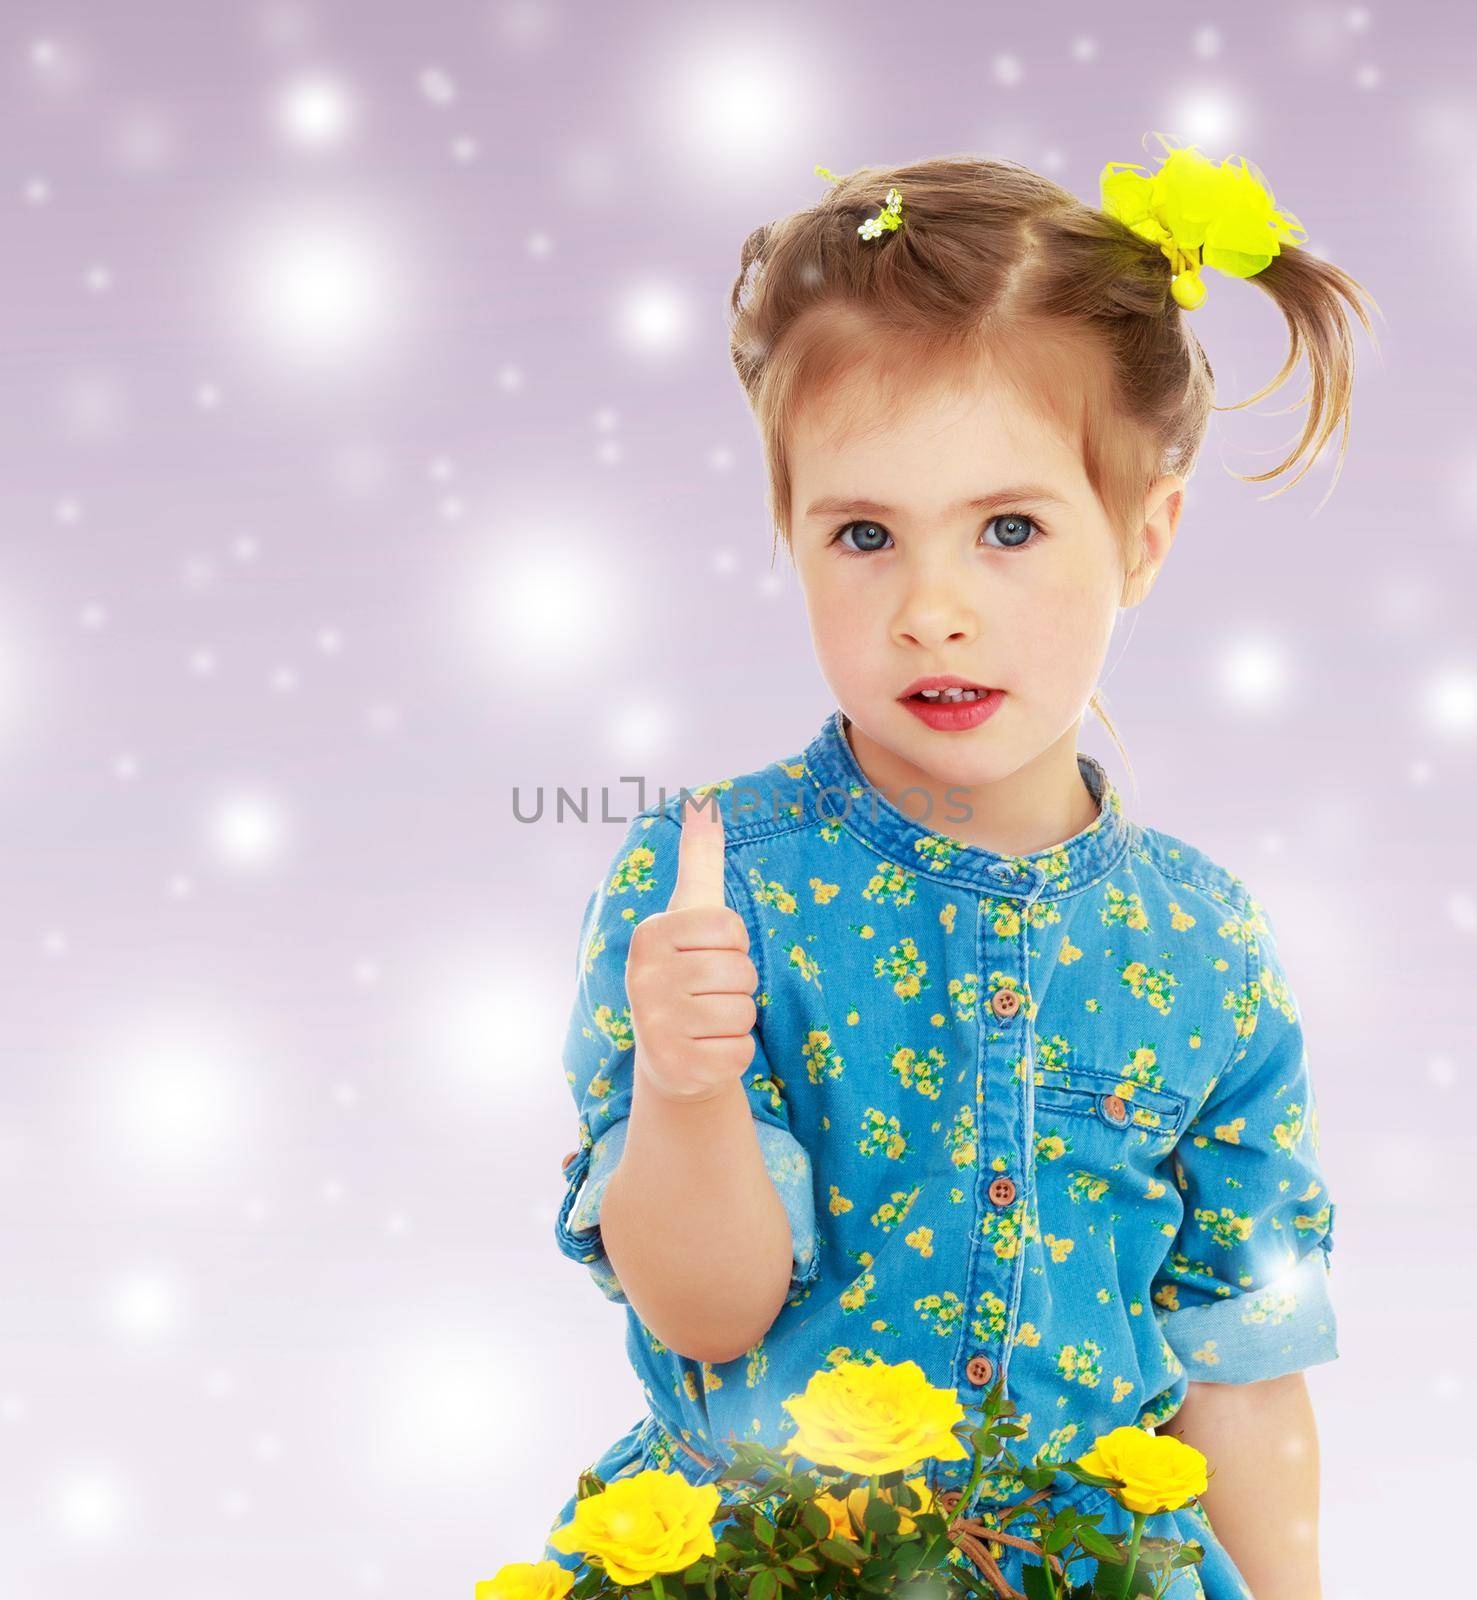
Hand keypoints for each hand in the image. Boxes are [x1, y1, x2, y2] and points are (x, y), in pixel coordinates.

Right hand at [628, 793, 759, 1103]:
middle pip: (740, 972)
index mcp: (649, 935)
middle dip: (737, 985)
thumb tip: (703, 799)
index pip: (730, 928)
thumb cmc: (687, 970)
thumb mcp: (691, 913)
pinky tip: (705, 1050)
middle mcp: (643, 978)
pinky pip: (740, 1053)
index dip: (731, 944)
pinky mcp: (677, 1067)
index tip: (705, 955)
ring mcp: (656, 1026)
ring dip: (735, 1020)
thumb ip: (699, 859)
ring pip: (743, 1012)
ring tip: (705, 1021)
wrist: (670, 1055)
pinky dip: (733, 1054)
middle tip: (707, 994)